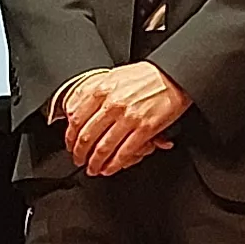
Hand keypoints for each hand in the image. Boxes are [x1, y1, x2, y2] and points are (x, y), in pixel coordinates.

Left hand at [56, 61, 187, 178]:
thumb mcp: (114, 75)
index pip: (77, 120)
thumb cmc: (147, 75)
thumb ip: (93, 91)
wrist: (174, 75)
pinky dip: (115, 164)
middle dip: (80, 154)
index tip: (70, 145)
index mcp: (102, 90)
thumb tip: (75, 107)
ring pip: (104, 148)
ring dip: (95, 162)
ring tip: (93, 168)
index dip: (70, 138)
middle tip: (79, 160)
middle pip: (88, 137)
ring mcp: (129, 118)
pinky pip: (125, 152)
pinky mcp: (145, 129)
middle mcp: (113, 105)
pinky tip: (110, 168)